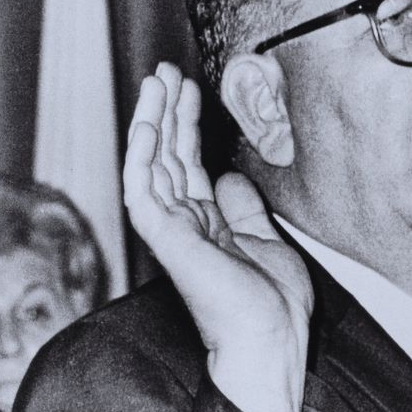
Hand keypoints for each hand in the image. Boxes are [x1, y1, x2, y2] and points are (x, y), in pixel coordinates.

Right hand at [123, 62, 311, 411]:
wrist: (269, 339)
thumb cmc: (269, 305)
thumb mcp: (264, 238)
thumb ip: (242, 206)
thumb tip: (227, 177)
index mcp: (202, 221)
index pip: (185, 161)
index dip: (185, 123)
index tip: (187, 90)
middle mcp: (180, 220)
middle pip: (166, 153)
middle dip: (165, 109)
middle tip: (165, 71)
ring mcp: (168, 226)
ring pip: (151, 161)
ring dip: (152, 118)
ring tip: (157, 81)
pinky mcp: (161, 233)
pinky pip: (142, 185)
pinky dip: (142, 152)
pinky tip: (147, 122)